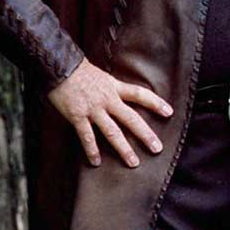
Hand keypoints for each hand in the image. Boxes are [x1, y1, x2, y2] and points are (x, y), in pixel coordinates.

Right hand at [47, 58, 172, 167]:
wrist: (60, 67)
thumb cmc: (81, 71)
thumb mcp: (104, 77)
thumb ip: (114, 89)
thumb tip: (124, 97)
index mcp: (115, 87)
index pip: (140, 94)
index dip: (155, 103)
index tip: (169, 112)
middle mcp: (108, 99)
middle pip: (131, 118)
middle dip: (145, 134)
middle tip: (157, 148)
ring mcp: (93, 109)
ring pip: (112, 132)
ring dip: (124, 148)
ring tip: (133, 162)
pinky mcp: (78, 116)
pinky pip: (87, 136)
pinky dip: (92, 150)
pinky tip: (96, 162)